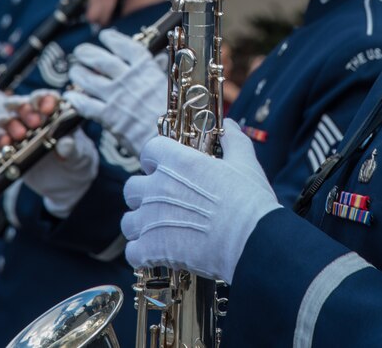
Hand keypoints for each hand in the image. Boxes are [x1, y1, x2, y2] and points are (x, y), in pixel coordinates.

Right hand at [0, 90, 99, 216]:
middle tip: (35, 123)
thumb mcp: (80, 155)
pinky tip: (7, 143)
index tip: (47, 110)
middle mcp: (36, 119)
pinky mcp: (9, 148)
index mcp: (56, 114)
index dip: (45, 99)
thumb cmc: (76, 161)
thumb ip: (73, 148)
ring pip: (7, 118)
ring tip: (21, 135)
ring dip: (11, 123)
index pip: (47, 98)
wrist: (67, 184)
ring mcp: (21, 132)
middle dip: (25, 109)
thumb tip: (65, 144)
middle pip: (23, 104)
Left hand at [65, 30, 166, 155]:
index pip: (125, 46)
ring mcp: (116, 97)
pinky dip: (75, 99)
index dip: (112, 39)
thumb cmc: (176, 115)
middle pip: (100, 60)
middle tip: (80, 52)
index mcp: (146, 69)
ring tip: (74, 70)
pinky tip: (71, 96)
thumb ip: (158, 72)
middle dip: (86, 53)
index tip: (105, 36)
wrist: (170, 141)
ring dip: (77, 72)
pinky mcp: (107, 116)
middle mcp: (128, 79)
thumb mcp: (170, 87)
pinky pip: (85, 104)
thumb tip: (157, 59)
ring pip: (88, 79)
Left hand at [121, 121, 279, 283]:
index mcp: (177, 162)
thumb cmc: (250, 200)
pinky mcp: (151, 249)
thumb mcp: (245, 162)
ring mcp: (151, 219)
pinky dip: (143, 255)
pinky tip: (158, 256)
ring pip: (128, 222)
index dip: (157, 160)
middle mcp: (158, 187)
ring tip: (159, 233)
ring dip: (141, 227)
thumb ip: (233, 140)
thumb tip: (229, 125)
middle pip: (132, 187)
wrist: (252, 240)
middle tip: (163, 204)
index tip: (166, 169)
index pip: (150, 151)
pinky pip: (132, 253)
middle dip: (144, 195)